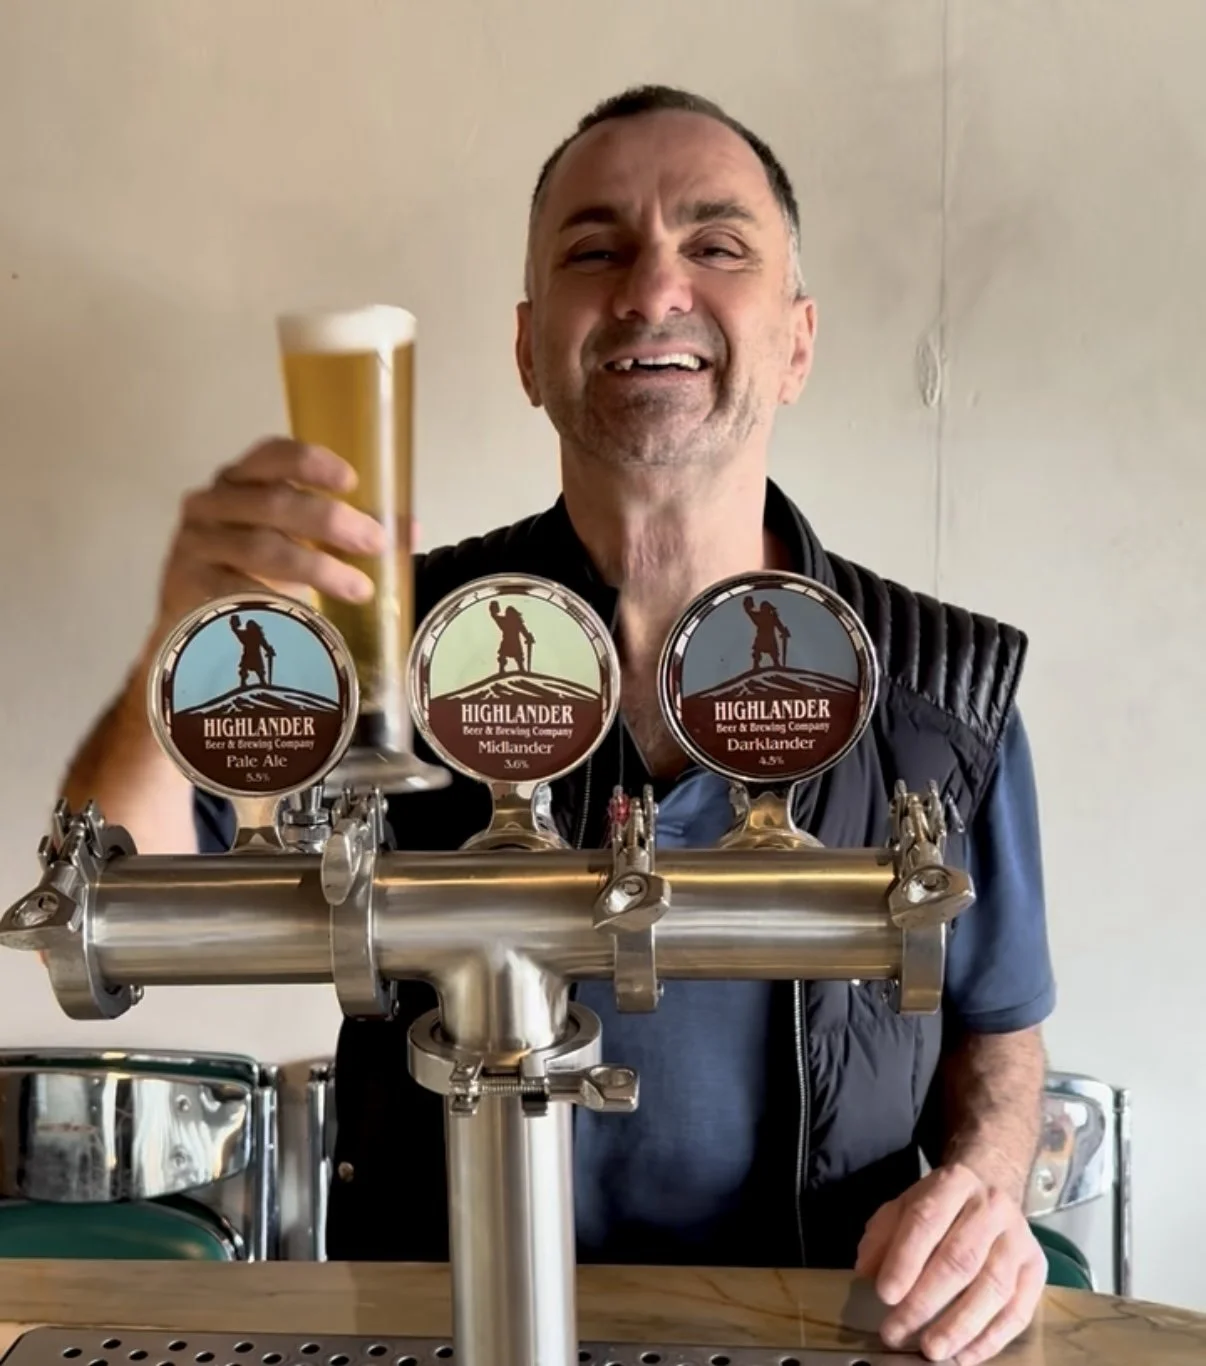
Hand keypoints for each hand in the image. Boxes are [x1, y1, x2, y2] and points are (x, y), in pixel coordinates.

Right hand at [155, 437, 387, 627]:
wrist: (195, 626)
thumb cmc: (253, 574)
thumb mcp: (300, 545)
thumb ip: (347, 532)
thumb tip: (408, 529)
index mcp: (241, 482)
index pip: (271, 456)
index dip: (310, 463)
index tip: (350, 481)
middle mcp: (211, 504)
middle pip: (273, 503)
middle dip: (330, 521)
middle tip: (374, 541)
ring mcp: (195, 544)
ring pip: (261, 547)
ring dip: (317, 566)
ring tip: (359, 587)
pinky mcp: (187, 586)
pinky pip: (237, 589)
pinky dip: (276, 599)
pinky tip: (305, 612)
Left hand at [855, 1163, 1045, 1364]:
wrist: (992, 1191)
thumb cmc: (941, 1207)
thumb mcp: (905, 1206)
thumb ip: (883, 1235)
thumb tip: (866, 1273)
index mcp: (954, 1183)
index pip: (927, 1220)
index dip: (905, 1260)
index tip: (885, 1295)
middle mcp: (992, 1207)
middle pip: (960, 1258)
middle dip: (925, 1301)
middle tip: (897, 1331)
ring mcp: (1020, 1239)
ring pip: (993, 1288)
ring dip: (960, 1326)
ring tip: (932, 1351)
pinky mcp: (1037, 1269)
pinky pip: (1019, 1311)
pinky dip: (991, 1338)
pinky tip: (965, 1356)